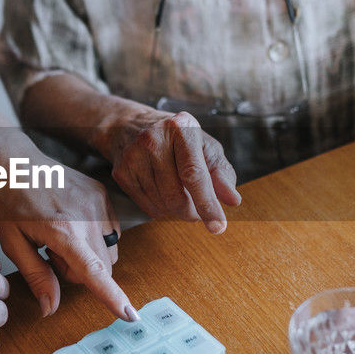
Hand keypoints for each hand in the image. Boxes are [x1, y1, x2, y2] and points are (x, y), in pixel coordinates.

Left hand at [0, 154, 136, 321]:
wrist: (14, 161)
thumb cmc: (8, 199)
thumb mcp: (13, 243)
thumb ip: (36, 277)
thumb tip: (51, 309)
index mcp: (62, 230)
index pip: (93, 271)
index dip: (112, 296)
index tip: (130, 315)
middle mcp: (87, 216)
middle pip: (102, 267)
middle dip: (79, 271)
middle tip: (50, 252)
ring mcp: (98, 203)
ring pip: (108, 251)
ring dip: (89, 255)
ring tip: (60, 237)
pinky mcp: (102, 194)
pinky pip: (110, 231)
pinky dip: (94, 237)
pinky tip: (71, 224)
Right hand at [102, 108, 240, 232]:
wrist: (131, 126)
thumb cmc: (177, 139)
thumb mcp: (205, 147)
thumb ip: (222, 172)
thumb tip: (233, 200)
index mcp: (181, 128)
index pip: (194, 175)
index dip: (207, 204)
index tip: (218, 226)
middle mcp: (154, 139)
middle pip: (176, 196)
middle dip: (192, 212)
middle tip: (198, 210)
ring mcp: (133, 155)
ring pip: (162, 205)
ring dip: (176, 210)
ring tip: (179, 194)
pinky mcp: (121, 172)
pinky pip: (147, 207)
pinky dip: (161, 209)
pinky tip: (162, 192)